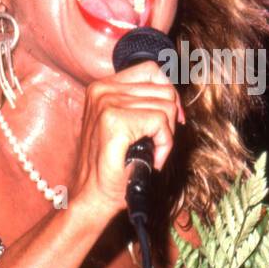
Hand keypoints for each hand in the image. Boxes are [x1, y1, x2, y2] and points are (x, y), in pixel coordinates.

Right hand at [69, 60, 184, 218]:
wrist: (93, 197)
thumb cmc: (113, 166)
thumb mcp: (125, 124)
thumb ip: (142, 103)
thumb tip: (175, 94)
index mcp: (102, 87)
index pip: (151, 70)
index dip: (169, 93)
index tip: (173, 118)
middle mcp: (101, 90)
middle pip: (163, 89)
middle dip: (169, 119)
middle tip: (154, 144)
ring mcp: (106, 104)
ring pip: (166, 106)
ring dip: (166, 136)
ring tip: (148, 152)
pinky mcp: (114, 121)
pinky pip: (161, 123)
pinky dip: (164, 145)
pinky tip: (150, 159)